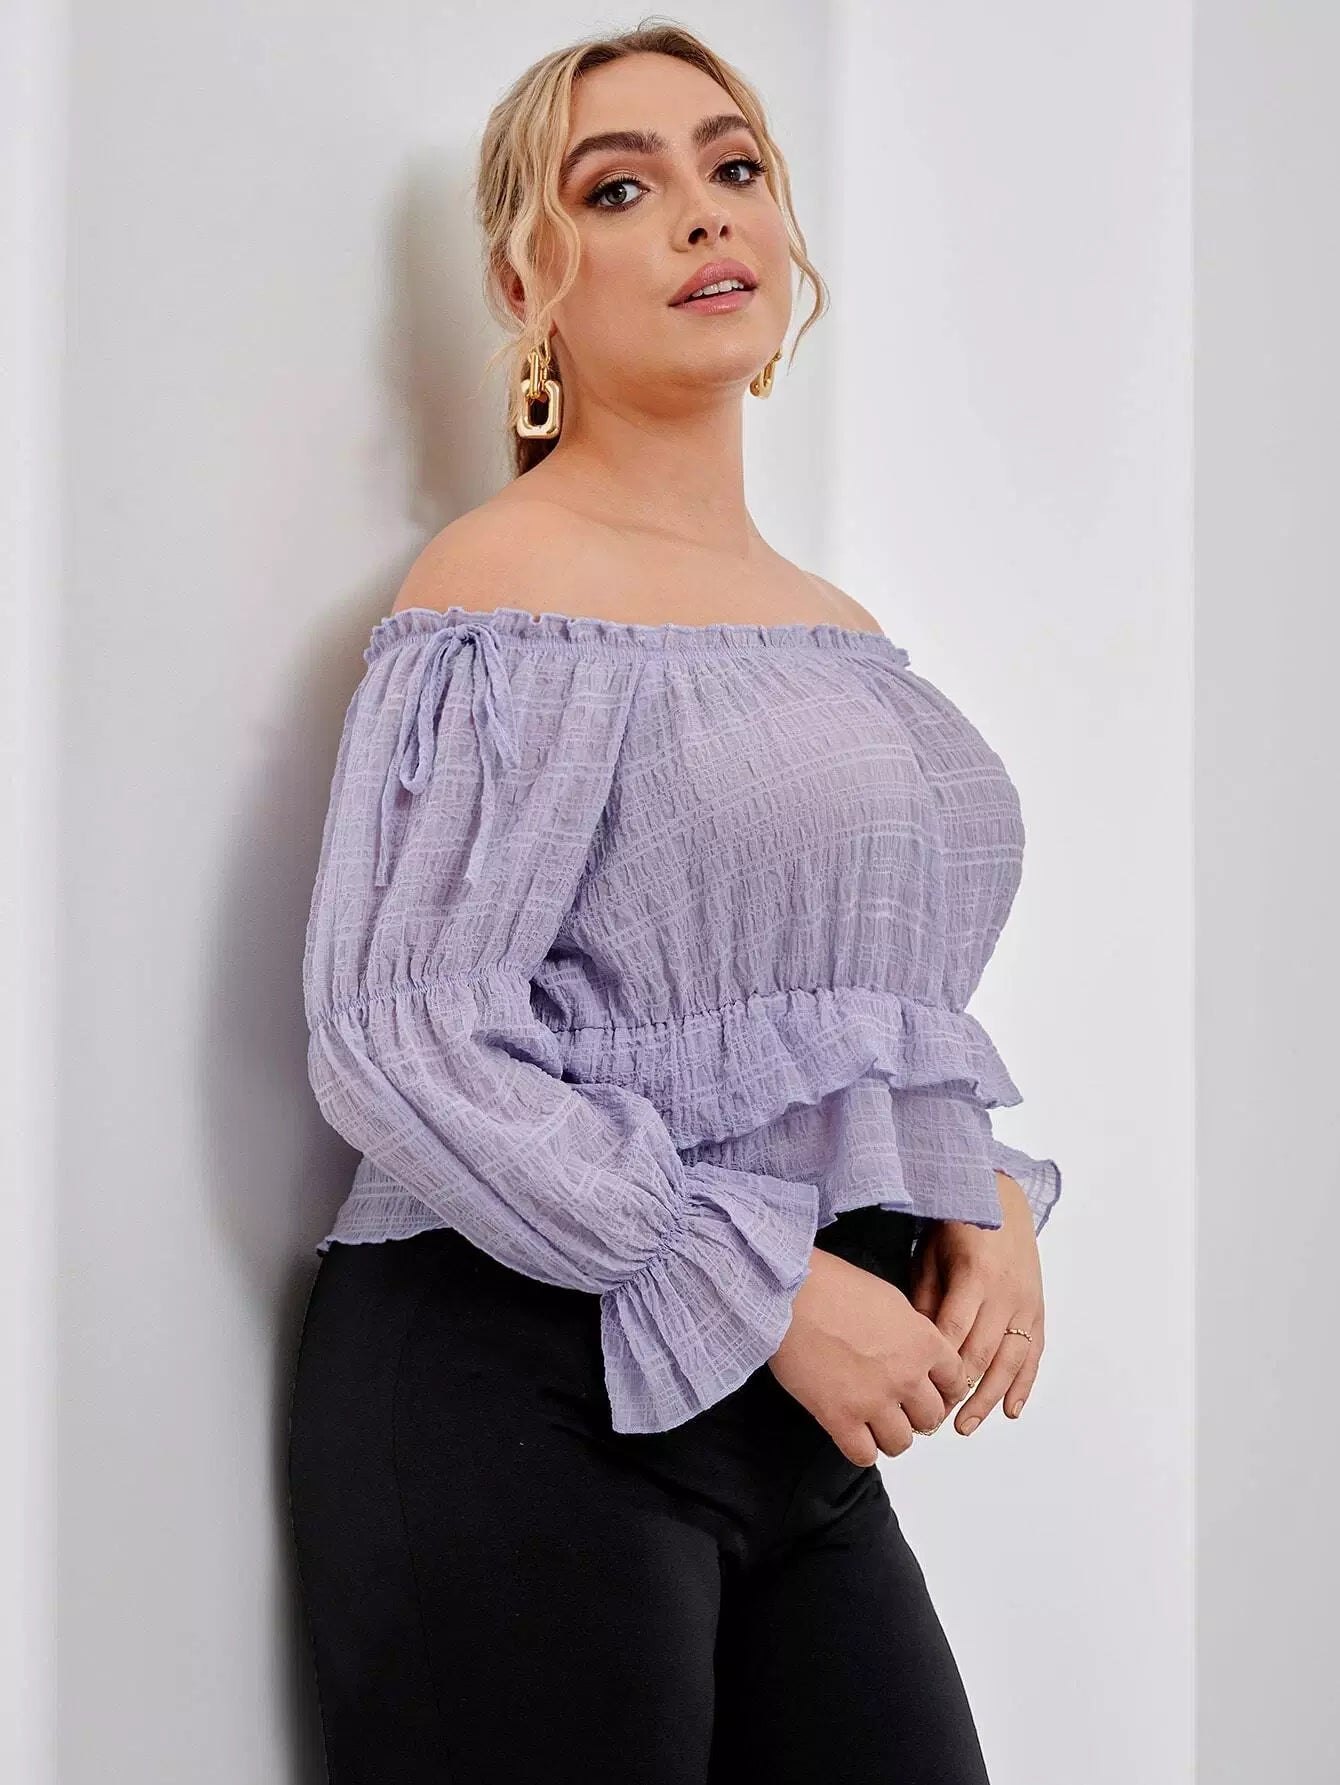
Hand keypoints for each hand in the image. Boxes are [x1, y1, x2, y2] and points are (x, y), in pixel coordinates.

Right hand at [768, 1247, 970, 1465]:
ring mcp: (874, 1401)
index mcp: (923, 1343)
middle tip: (899, 1407)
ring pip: (902, 1442)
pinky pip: (864, 1455)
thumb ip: (911, 1333)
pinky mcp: (841, 1418)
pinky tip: (852, 1433)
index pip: (956, 1382)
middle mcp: (906, 1376)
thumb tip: (915, 1353)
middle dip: (917, 1413)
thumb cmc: (832, 1286)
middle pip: (932, 1417)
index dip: (944, 1390)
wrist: (789, 1295)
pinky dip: (861, 1449)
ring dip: (890, 1434)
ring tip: (875, 1422)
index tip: (932, 1392)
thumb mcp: (890, 1299)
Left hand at [908, 1172, 1045, 1434]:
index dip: (937, 1366)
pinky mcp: (1038, 1310)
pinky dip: (1024, 1384)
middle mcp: (1006, 1294)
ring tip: (966, 1426)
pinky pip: (1034, 1353)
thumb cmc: (958, 1225)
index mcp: (975, 1276)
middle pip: (982, 1353)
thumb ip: (926, 1297)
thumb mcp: (931, 1254)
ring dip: (988, 1397)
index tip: (916, 1391)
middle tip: (933, 1420)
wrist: (1004, 1199)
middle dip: (958, 1391)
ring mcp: (1027, 1303)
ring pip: (1010, 1361)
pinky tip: (1011, 1410)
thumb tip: (917, 1346)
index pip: (954, 1332)